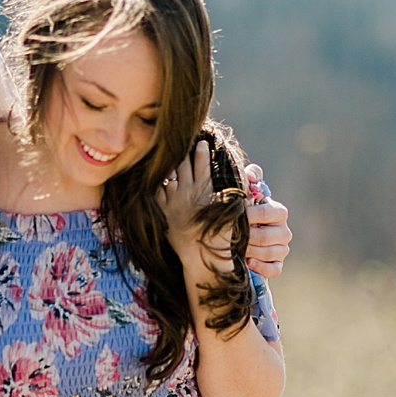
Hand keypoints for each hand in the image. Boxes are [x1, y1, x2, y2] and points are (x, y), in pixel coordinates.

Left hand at [158, 141, 232, 271]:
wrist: (201, 255)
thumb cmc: (220, 235)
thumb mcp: (229, 211)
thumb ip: (226, 194)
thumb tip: (239, 180)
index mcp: (205, 189)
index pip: (202, 164)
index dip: (202, 152)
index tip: (202, 142)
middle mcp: (188, 191)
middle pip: (182, 164)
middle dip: (182, 151)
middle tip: (180, 141)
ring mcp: (173, 200)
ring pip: (168, 174)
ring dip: (169, 162)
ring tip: (167, 152)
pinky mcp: (163, 210)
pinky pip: (156, 189)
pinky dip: (156, 180)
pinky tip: (156, 173)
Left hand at [243, 164, 290, 277]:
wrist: (237, 234)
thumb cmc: (241, 211)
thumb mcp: (244, 193)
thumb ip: (249, 179)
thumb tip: (249, 173)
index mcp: (279, 212)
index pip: (267, 213)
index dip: (250, 215)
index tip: (233, 216)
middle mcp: (284, 231)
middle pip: (267, 236)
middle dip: (248, 236)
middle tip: (231, 236)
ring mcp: (282, 249)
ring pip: (271, 253)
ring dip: (251, 251)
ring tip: (235, 249)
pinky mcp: (277, 265)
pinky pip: (275, 270)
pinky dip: (261, 267)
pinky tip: (248, 263)